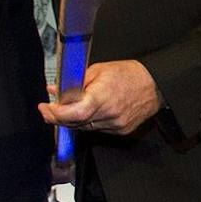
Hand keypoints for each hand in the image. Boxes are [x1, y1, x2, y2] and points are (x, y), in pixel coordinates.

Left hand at [39, 59, 161, 133]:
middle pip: (75, 123)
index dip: (55, 114)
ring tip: (73, 106)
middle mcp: (109, 114)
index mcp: (103, 96)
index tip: (45, 108)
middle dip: (59, 116)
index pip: (73, 113)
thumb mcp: (99, 70)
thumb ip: (76, 82)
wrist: (155, 85)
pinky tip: (92, 111)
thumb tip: (56, 90)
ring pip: (85, 128)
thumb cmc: (131, 74)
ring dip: (74, 119)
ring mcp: (115, 125)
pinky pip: (97, 129)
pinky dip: (90, 121)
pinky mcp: (120, 131)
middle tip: (50, 108)